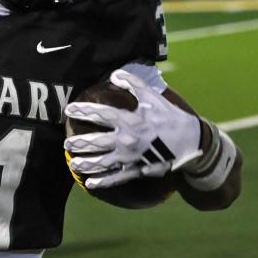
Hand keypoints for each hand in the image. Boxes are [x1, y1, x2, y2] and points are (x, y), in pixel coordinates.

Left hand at [64, 69, 201, 187]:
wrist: (190, 141)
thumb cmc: (169, 116)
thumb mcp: (153, 96)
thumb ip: (133, 83)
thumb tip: (114, 73)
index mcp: (129, 120)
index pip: (100, 113)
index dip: (83, 111)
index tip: (69, 110)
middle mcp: (126, 139)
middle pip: (95, 141)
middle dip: (79, 142)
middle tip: (67, 143)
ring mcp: (130, 157)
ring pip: (101, 162)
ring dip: (85, 163)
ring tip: (73, 163)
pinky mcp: (136, 169)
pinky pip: (116, 178)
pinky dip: (102, 182)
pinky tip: (89, 183)